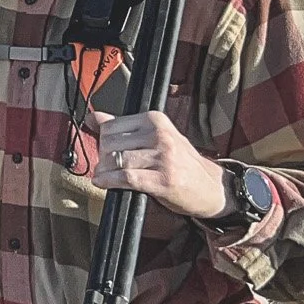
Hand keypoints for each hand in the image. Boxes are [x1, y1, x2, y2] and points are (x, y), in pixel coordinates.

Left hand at [90, 110, 231, 219]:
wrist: (210, 186)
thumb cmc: (180, 161)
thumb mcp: (155, 137)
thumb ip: (124, 127)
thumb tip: (94, 117)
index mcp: (156, 120)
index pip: (112, 125)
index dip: (101, 139)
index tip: (101, 149)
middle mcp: (160, 135)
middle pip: (110, 143)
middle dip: (101, 156)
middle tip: (104, 165)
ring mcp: (162, 157)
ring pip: (116, 160)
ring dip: (104, 170)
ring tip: (105, 175)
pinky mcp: (162, 179)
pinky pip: (125, 177)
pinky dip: (109, 181)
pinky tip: (103, 182)